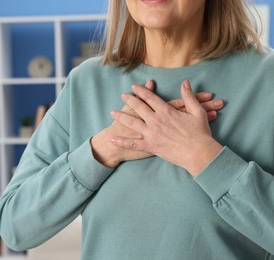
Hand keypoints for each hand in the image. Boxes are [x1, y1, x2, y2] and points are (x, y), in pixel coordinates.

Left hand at [91, 80, 223, 168]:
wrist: (199, 153)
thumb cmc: (200, 133)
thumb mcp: (197, 111)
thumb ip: (188, 96)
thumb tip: (185, 83)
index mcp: (166, 111)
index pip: (150, 98)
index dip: (142, 91)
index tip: (135, 87)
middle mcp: (156, 121)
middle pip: (138, 107)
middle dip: (129, 100)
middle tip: (122, 95)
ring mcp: (152, 134)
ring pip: (132, 123)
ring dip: (121, 117)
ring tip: (113, 112)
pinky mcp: (151, 146)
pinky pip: (133, 144)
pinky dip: (122, 142)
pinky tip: (113, 139)